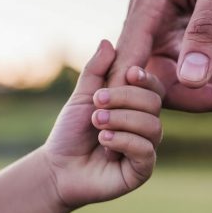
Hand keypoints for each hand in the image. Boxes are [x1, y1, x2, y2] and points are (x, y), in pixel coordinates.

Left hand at [43, 40, 163, 208]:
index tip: (128, 73)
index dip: (145, 78)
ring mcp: (146, 148)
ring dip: (121, 120)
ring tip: (97, 124)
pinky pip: (145, 150)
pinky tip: (104, 142)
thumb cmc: (71, 132)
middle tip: (97, 104)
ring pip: (152, 126)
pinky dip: (123, 141)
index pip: (154, 87)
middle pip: (154, 103)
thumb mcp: (82, 97)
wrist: (58, 168)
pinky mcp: (142, 170)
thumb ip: (95, 71)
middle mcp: (146, 126)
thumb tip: (107, 42)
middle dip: (124, 99)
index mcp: (136, 107)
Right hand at [110, 0, 211, 111]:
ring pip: (180, 79)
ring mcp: (164, 30)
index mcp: (147, 8)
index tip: (192, 107)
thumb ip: (207, 29)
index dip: (146, 97)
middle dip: (203, 93)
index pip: (130, 66)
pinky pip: (195, 67)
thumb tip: (192, 80)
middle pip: (158, 82)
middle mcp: (148, 23)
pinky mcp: (182, 34)